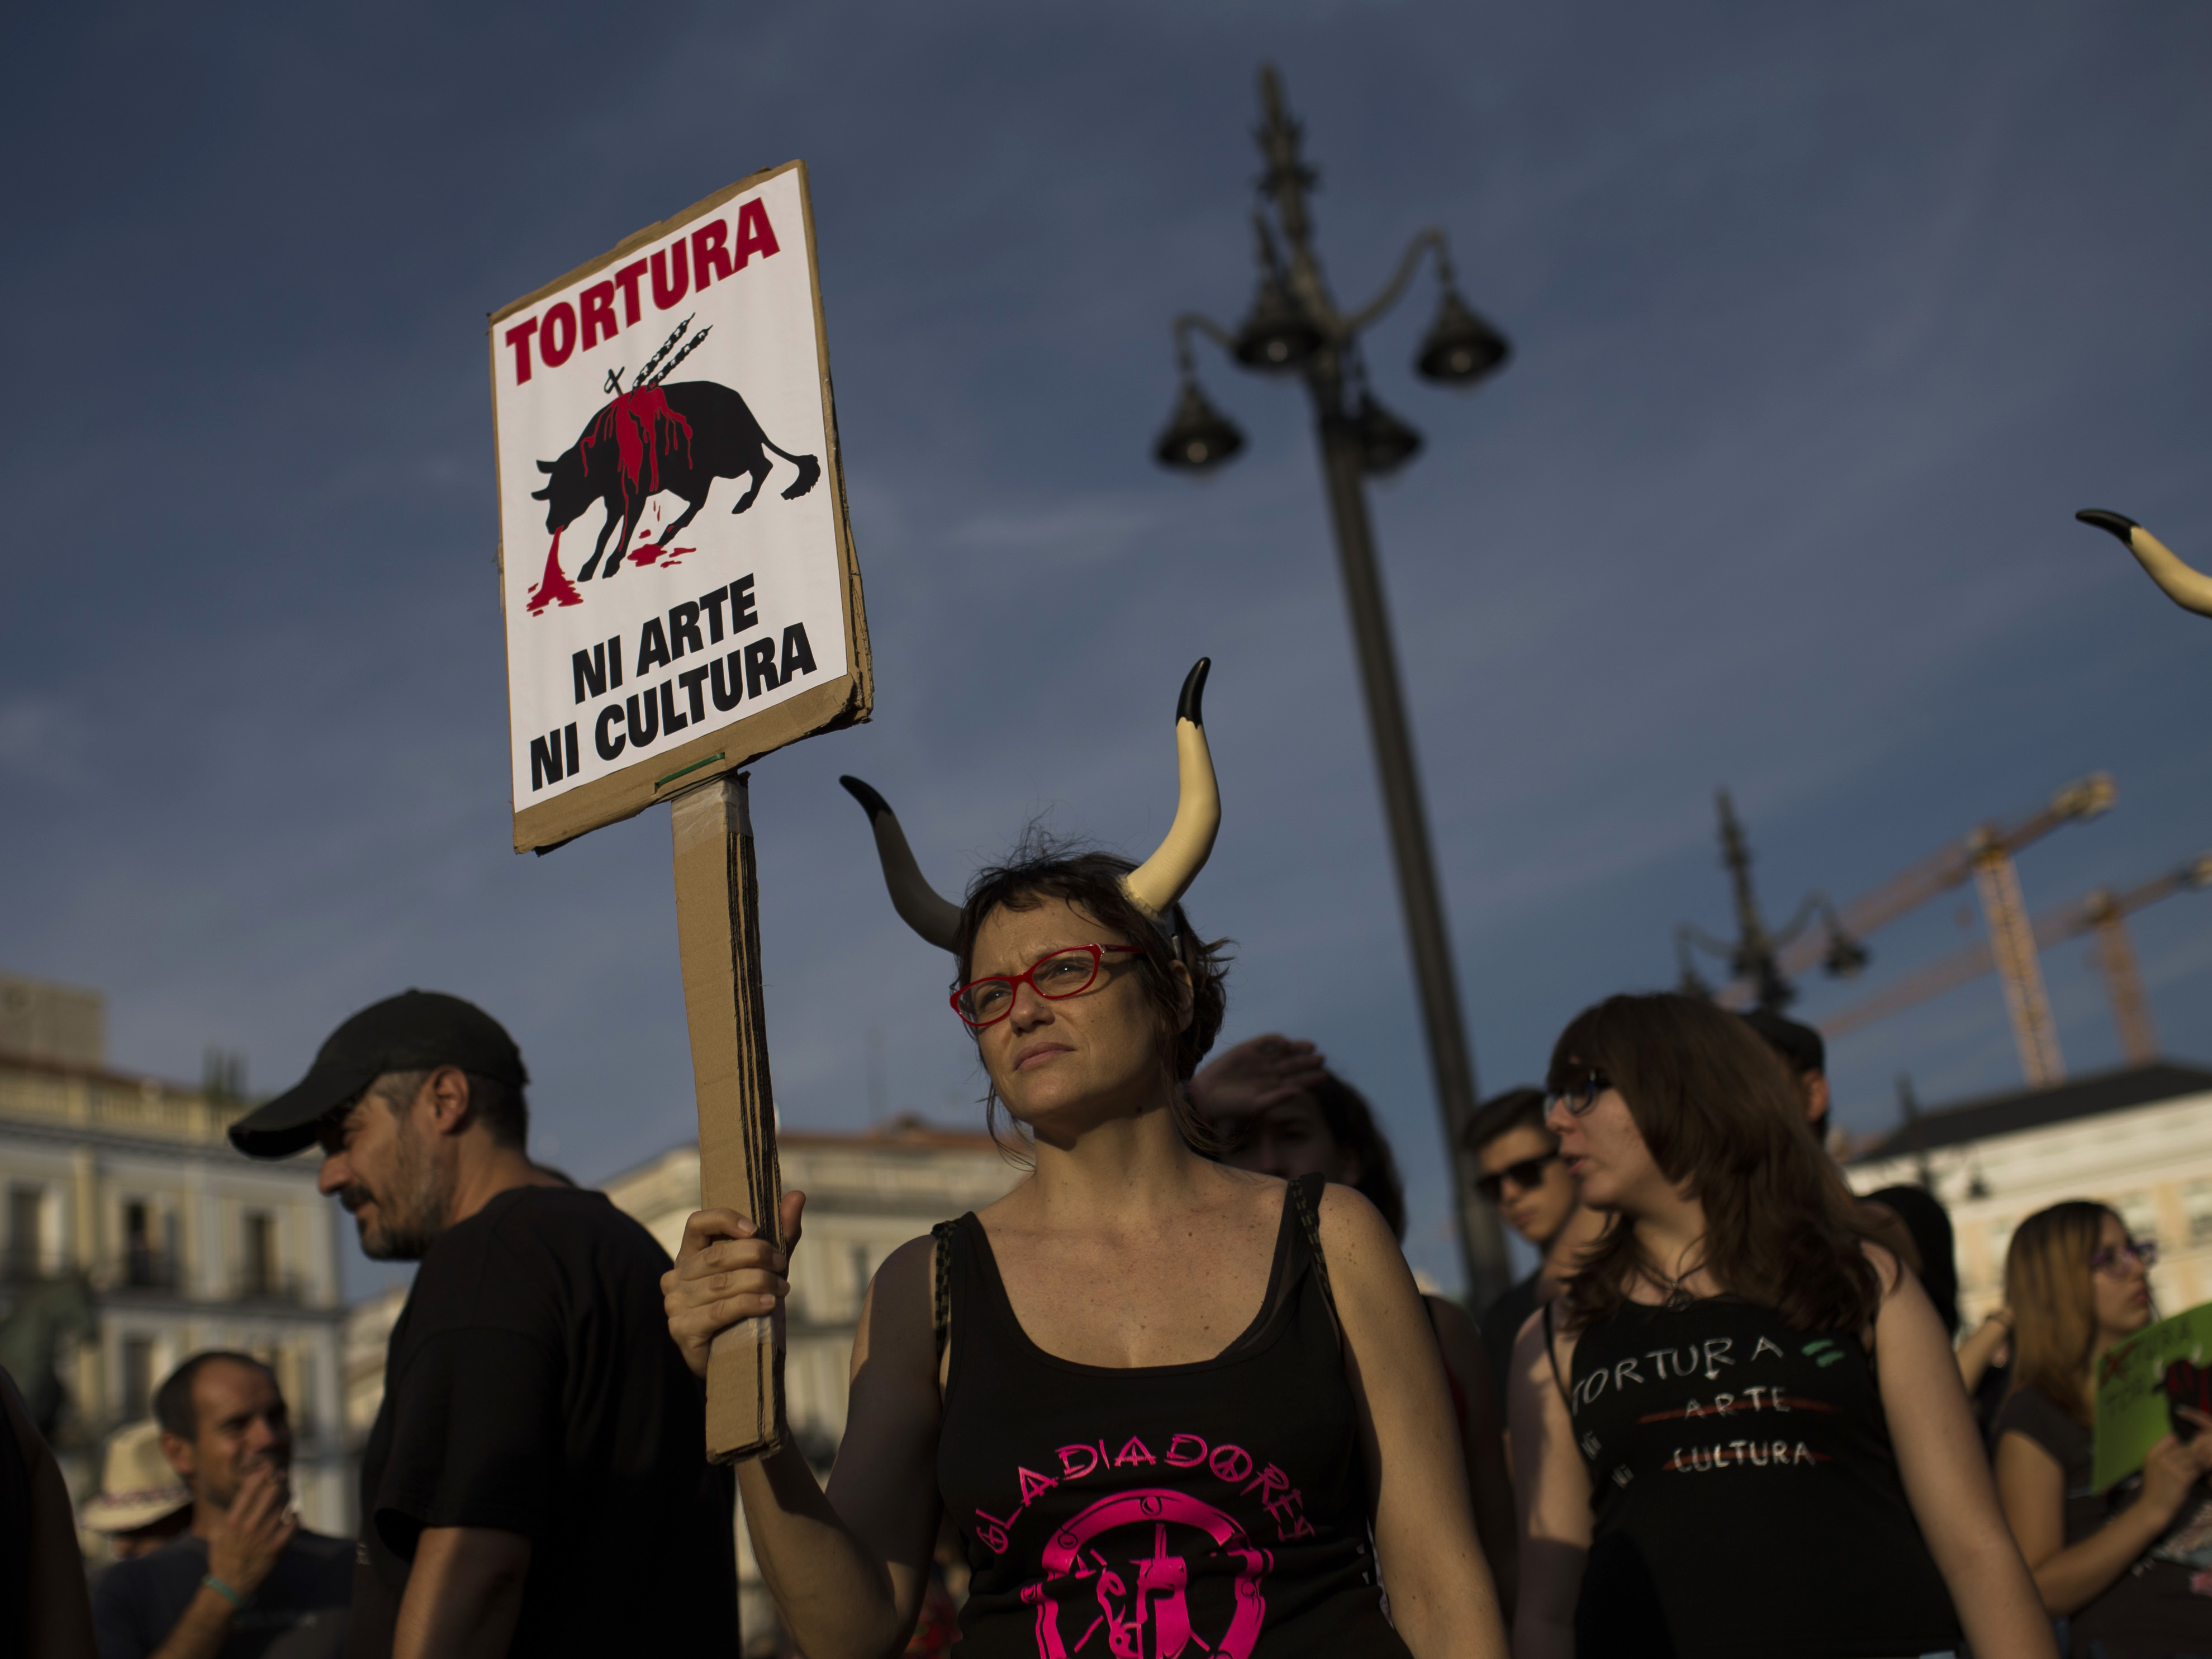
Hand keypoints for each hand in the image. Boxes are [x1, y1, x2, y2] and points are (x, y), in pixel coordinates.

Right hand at [207, 1462, 296, 1598]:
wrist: (230, 1585)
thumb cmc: (223, 1557)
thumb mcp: (218, 1533)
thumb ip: (229, 1514)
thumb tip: (241, 1495)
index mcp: (233, 1520)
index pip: (250, 1488)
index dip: (262, 1474)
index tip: (269, 1469)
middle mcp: (249, 1526)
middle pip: (271, 1492)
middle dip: (279, 1482)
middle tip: (282, 1479)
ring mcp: (264, 1537)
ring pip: (284, 1506)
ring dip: (289, 1497)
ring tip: (289, 1494)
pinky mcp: (276, 1548)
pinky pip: (293, 1526)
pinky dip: (296, 1518)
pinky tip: (293, 1516)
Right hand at [662, 1192, 805, 1379]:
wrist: (738, 1357)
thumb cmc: (749, 1304)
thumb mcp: (766, 1266)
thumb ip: (781, 1233)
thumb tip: (797, 1195)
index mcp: (691, 1253)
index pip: (697, 1223)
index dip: (725, 1220)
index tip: (756, 1229)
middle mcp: (676, 1275)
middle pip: (716, 1255)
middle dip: (756, 1255)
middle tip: (782, 1264)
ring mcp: (675, 1304)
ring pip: (721, 1284)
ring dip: (759, 1282)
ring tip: (783, 1288)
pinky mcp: (682, 1330)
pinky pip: (719, 1311)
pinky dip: (748, 1304)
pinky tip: (769, 1304)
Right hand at [1187, 1035, 1326, 1117]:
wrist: (1206, 1095)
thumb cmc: (1232, 1106)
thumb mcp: (1257, 1105)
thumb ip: (1278, 1098)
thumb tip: (1300, 1091)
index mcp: (1274, 1088)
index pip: (1298, 1081)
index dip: (1311, 1078)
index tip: (1324, 1075)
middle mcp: (1270, 1073)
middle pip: (1294, 1064)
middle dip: (1308, 1061)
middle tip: (1321, 1058)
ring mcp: (1260, 1060)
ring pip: (1284, 1051)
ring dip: (1297, 1048)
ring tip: (1311, 1046)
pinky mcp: (1248, 1049)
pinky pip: (1267, 1041)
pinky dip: (1276, 1040)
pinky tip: (1285, 1043)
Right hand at [2135, 1413, 2211, 1523]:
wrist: (2154, 1507)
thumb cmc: (2154, 1487)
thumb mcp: (2152, 1467)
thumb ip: (2162, 1454)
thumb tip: (2178, 1441)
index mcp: (2152, 1454)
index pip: (2171, 1438)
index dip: (2180, 1443)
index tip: (2184, 1450)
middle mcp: (2161, 1459)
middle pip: (2184, 1449)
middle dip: (2193, 1454)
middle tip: (2198, 1460)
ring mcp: (2172, 1469)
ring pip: (2192, 1459)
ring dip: (2199, 1462)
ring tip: (2200, 1466)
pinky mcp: (2183, 1480)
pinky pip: (2196, 1470)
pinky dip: (2201, 1471)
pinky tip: (2200, 1474)